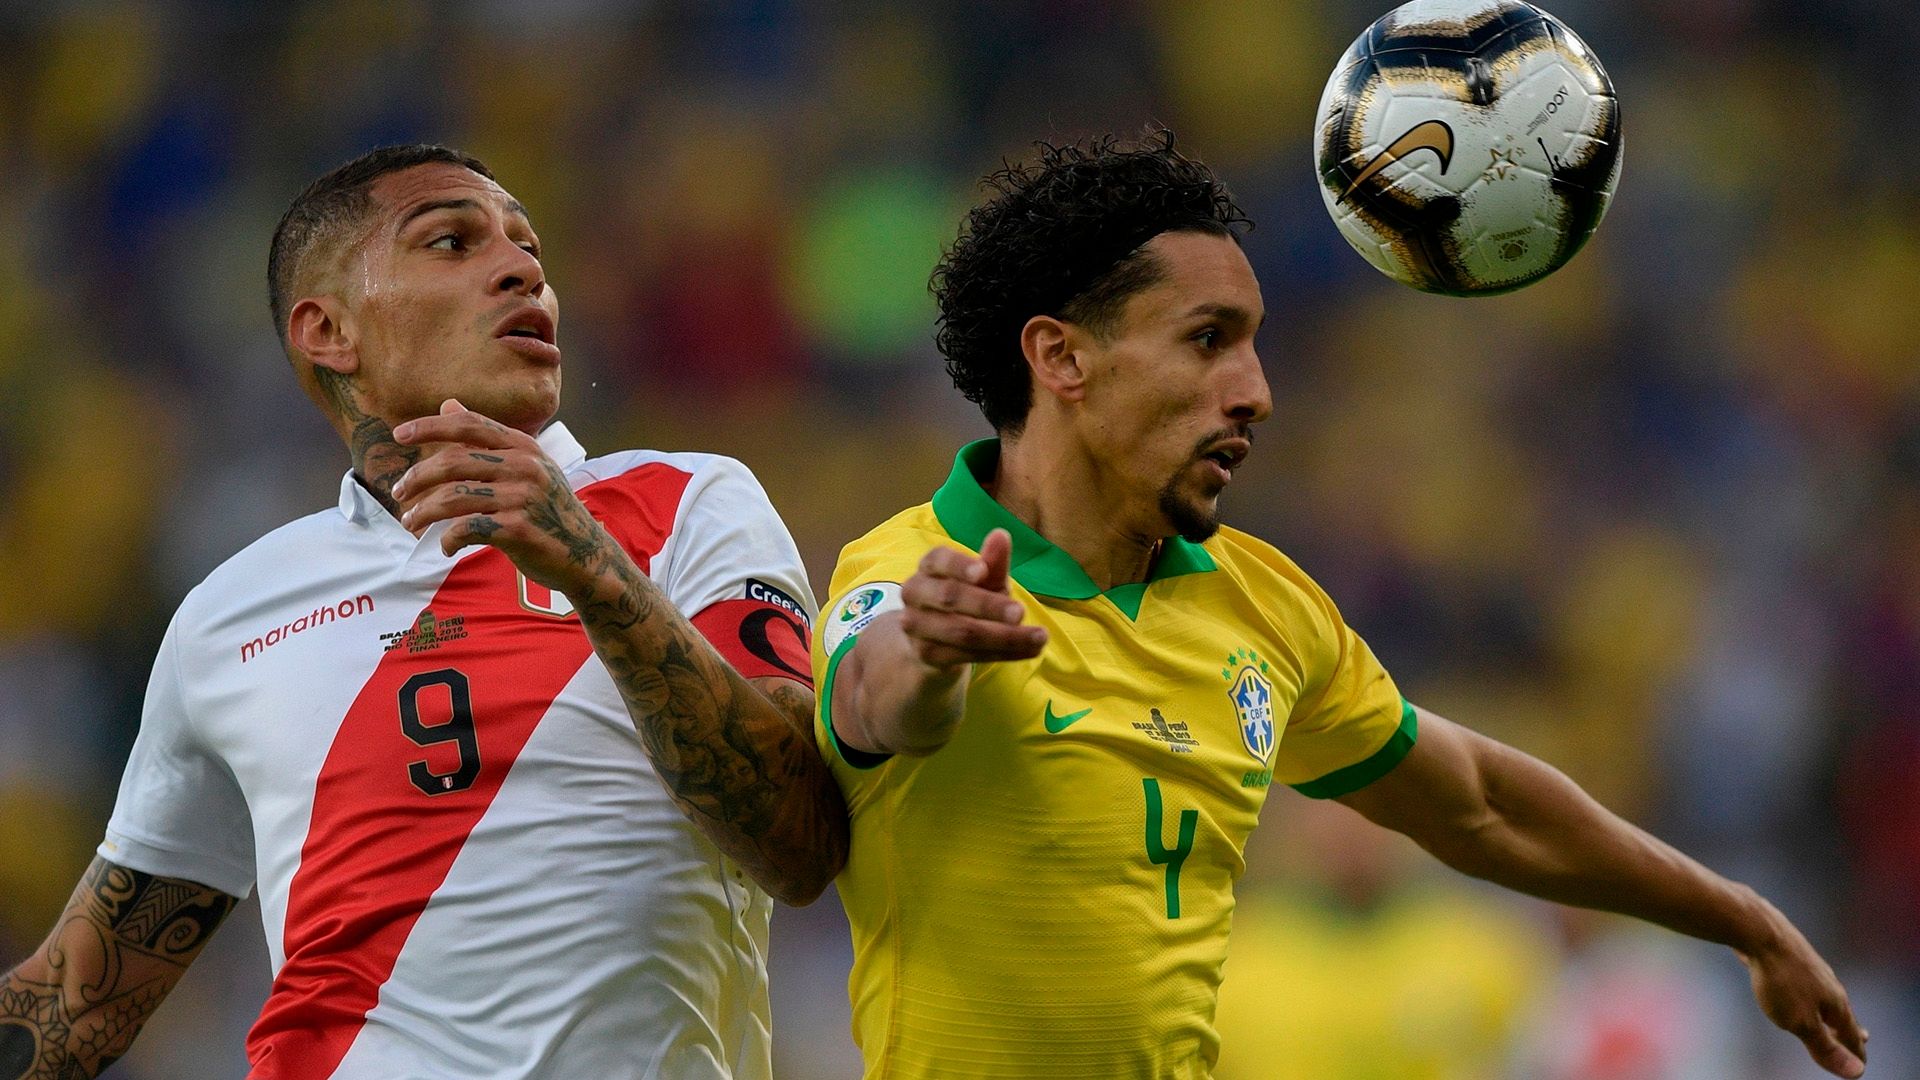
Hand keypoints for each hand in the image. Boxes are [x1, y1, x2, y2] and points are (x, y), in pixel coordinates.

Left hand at [390, 399, 617, 597]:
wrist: (586, 554)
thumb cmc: (549, 510)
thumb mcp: (526, 467)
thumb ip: (487, 440)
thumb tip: (448, 404)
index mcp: (524, 447)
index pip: (469, 426)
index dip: (429, 426)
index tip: (398, 434)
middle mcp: (525, 466)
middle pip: (453, 462)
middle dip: (417, 477)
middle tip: (399, 492)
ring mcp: (523, 497)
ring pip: (453, 497)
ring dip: (424, 512)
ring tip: (412, 523)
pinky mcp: (518, 528)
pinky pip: (466, 528)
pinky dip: (449, 539)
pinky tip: (447, 546)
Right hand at [898, 528, 1045, 669]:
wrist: (936, 642)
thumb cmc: (965, 600)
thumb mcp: (982, 581)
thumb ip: (992, 562)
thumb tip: (1001, 534)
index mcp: (929, 567)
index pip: (939, 560)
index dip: (959, 565)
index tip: (982, 571)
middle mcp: (915, 593)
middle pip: (950, 597)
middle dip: (988, 605)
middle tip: (1022, 612)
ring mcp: (916, 627)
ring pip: (962, 632)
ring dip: (1005, 636)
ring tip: (1039, 637)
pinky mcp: (926, 655)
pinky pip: (968, 655)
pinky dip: (1003, 653)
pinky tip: (1030, 650)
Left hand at [1741, 923, 1868, 1077]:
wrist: (1759, 932)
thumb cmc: (1779, 980)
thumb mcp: (1801, 1022)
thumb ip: (1825, 1046)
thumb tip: (1856, 1072)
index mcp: (1835, 1003)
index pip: (1850, 1036)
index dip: (1854, 1054)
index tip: (1859, 1067)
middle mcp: (1829, 984)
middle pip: (1842, 1013)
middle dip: (1849, 1030)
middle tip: (1862, 1039)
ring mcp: (1811, 968)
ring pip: (1825, 995)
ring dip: (1831, 1010)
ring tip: (1832, 1017)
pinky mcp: (1791, 957)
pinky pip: (1805, 981)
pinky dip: (1810, 993)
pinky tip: (1802, 986)